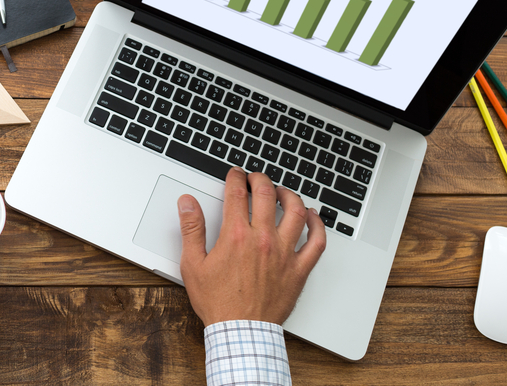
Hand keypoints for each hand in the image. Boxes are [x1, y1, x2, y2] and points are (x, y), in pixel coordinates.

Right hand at [178, 167, 325, 325]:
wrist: (240, 331)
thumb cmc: (218, 302)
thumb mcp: (193, 264)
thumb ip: (191, 229)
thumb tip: (187, 203)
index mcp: (236, 236)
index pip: (237, 193)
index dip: (235, 177)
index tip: (235, 174)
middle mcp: (263, 239)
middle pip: (267, 195)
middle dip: (260, 179)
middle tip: (255, 178)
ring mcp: (284, 253)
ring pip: (296, 212)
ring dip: (289, 195)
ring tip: (281, 192)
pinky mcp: (299, 269)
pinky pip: (317, 241)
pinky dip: (318, 224)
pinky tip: (313, 215)